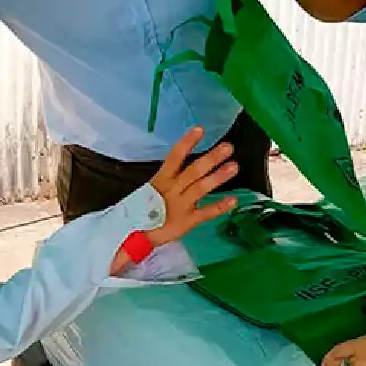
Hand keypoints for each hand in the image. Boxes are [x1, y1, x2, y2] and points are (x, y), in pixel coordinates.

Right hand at [147, 126, 238, 247]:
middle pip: (193, 171)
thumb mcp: (151, 190)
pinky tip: (234, 201)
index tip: (200, 129)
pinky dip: (219, 207)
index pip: (175, 157)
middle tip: (229, 147)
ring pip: (200, 189)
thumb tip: (181, 156)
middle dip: (211, 158)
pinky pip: (205, 214)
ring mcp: (180, 206)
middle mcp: (172, 190)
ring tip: (234, 167)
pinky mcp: (187, 222)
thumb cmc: (143, 209)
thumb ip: (168, 176)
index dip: (187, 143)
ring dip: (218, 177)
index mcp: (161, 179)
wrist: (131, 235)